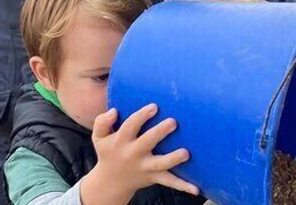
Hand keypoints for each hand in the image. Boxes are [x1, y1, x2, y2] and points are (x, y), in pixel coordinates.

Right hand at [81, 104, 198, 204]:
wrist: (110, 181)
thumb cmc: (108, 152)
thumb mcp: (98, 137)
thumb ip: (102, 122)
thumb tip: (113, 111)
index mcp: (121, 141)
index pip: (130, 126)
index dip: (142, 116)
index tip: (154, 106)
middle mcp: (134, 154)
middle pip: (147, 142)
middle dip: (160, 132)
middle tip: (173, 122)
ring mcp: (145, 167)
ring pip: (161, 164)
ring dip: (174, 159)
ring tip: (186, 153)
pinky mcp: (154, 176)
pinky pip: (169, 181)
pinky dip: (183, 185)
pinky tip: (197, 189)